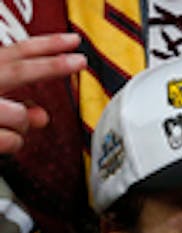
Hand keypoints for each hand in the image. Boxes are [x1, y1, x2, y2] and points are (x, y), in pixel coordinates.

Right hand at [0, 33, 84, 154]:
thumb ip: (15, 106)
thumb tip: (41, 115)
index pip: (13, 53)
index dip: (45, 46)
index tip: (72, 41)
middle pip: (17, 69)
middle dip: (52, 65)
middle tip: (79, 61)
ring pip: (20, 114)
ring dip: (20, 126)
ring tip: (2, 127)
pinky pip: (13, 140)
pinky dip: (9, 145)